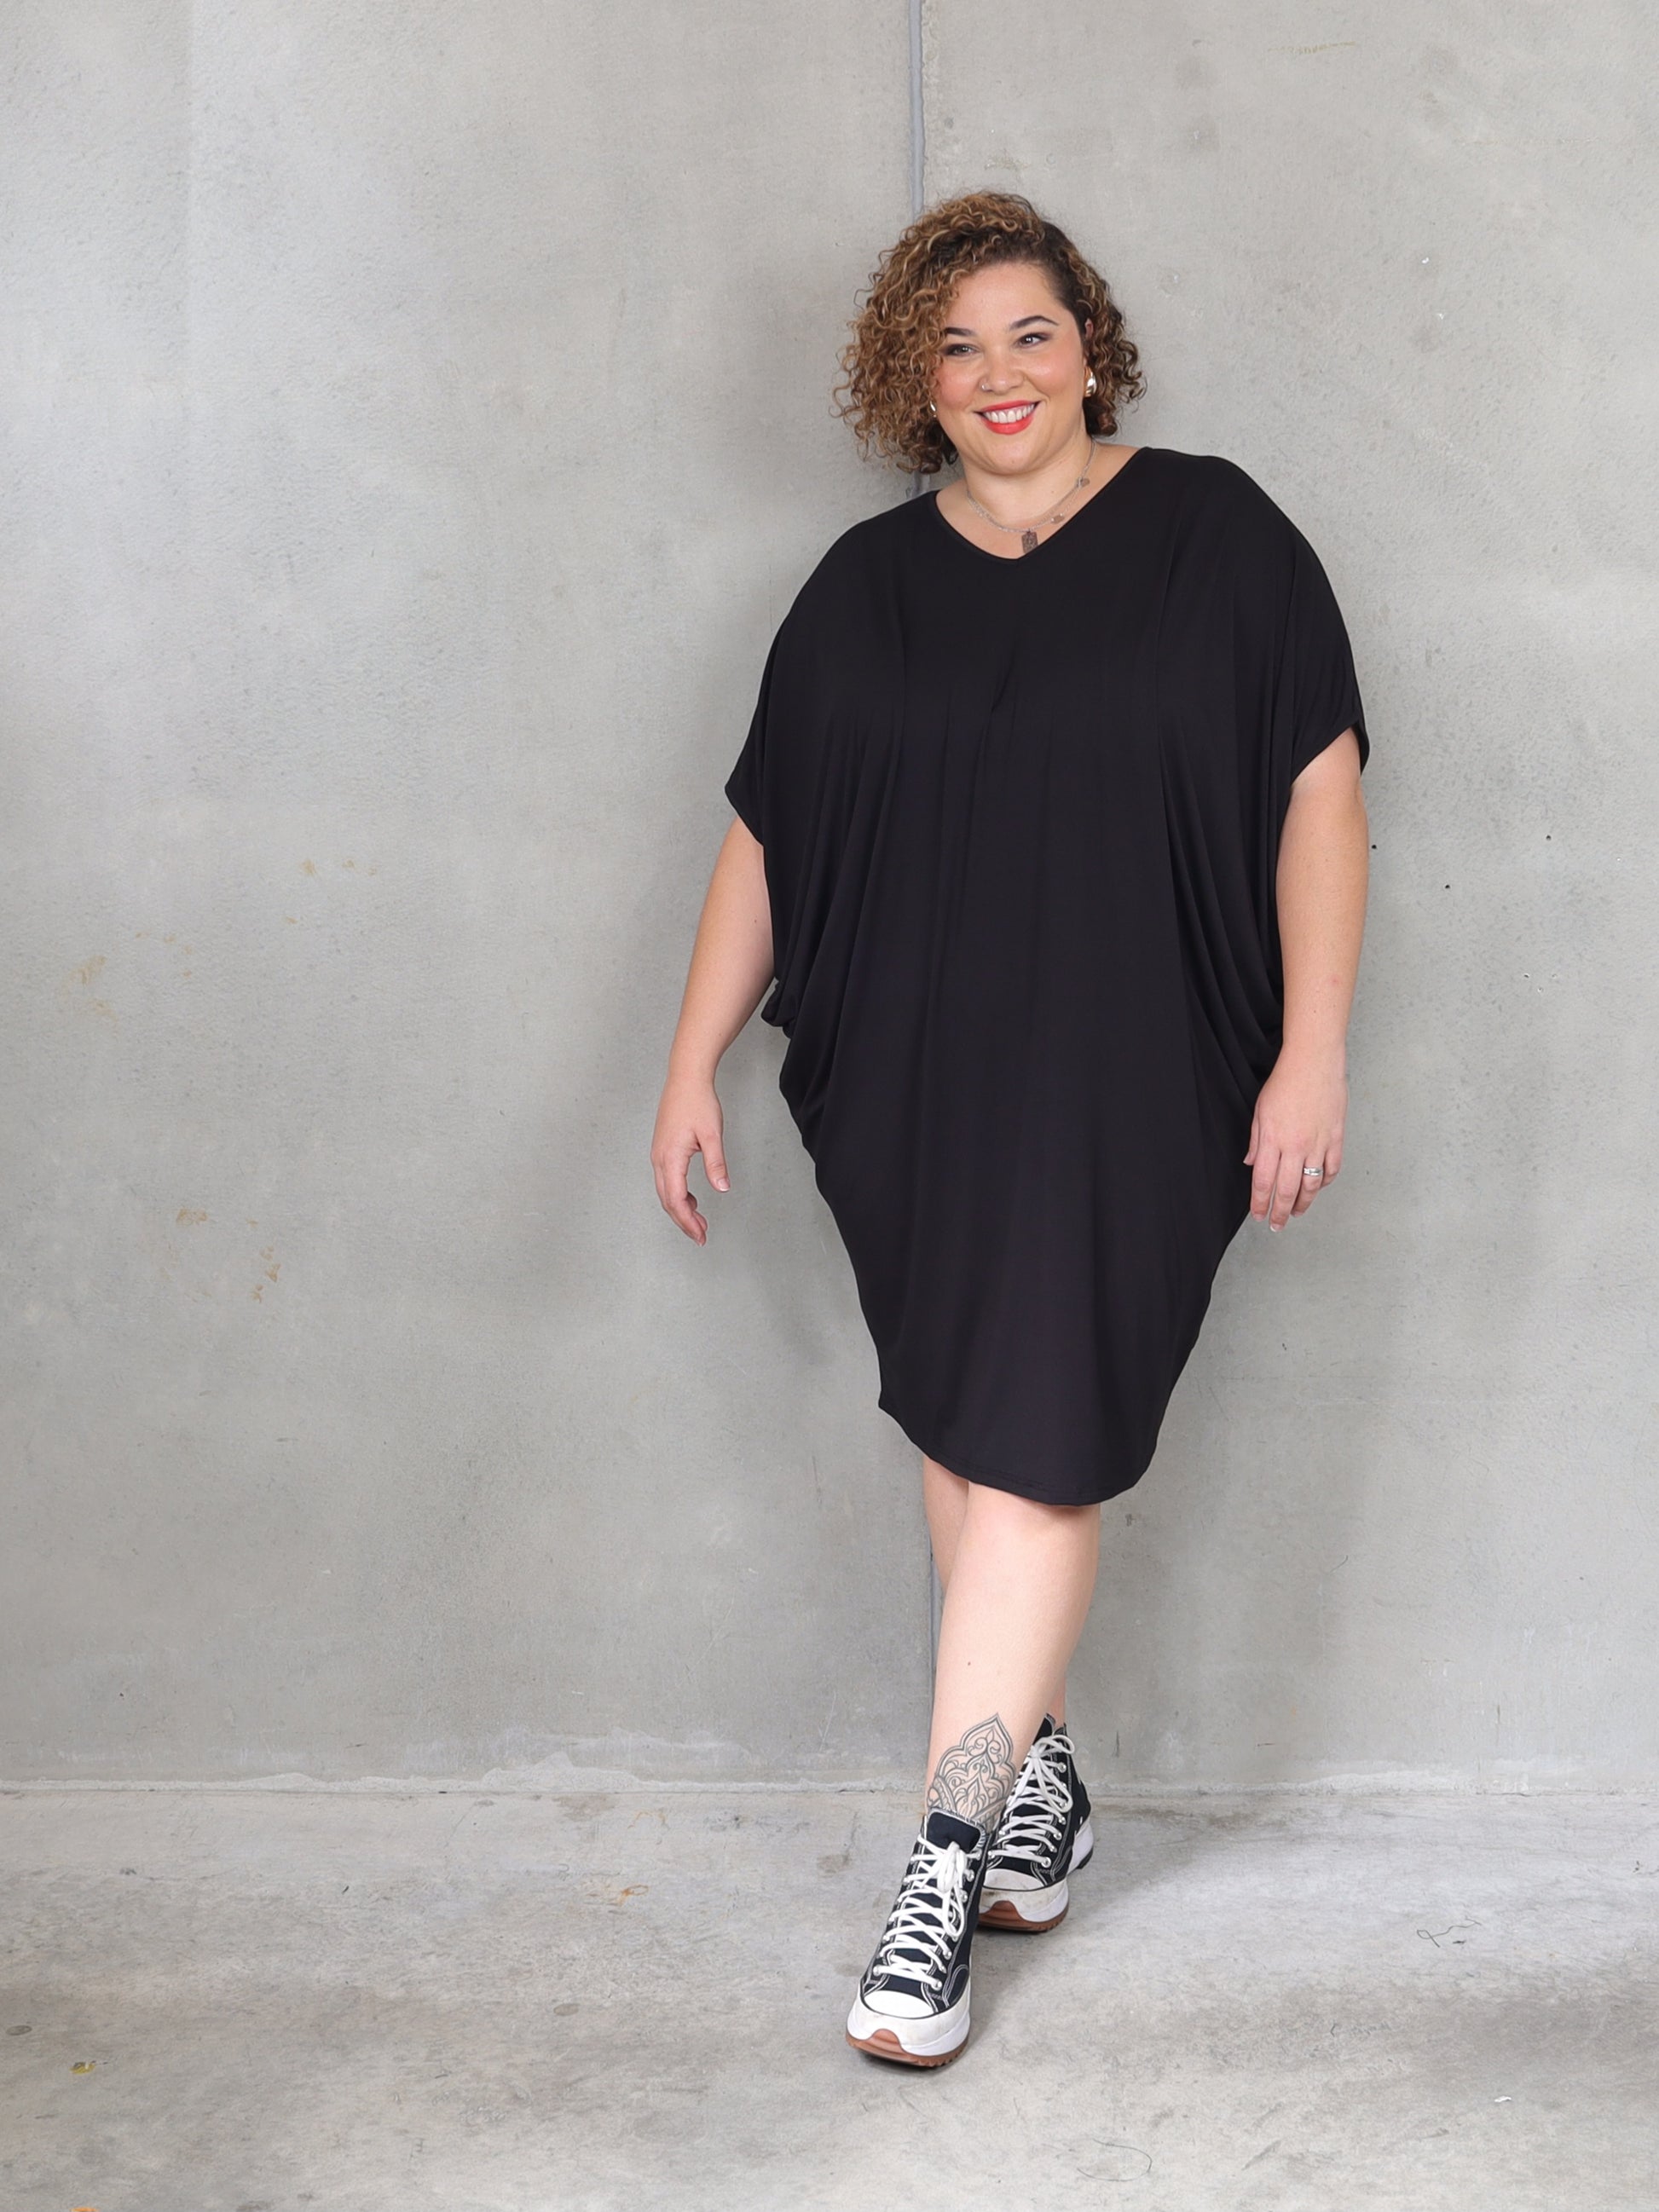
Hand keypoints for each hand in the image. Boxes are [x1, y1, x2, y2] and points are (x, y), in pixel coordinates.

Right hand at [651, 1069, 729, 1245]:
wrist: (686, 1079)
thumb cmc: (698, 1102)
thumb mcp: (712, 1134)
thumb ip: (716, 1163)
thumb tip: (722, 1188)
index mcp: (670, 1157)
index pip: (675, 1199)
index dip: (687, 1220)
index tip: (700, 1234)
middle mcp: (659, 1158)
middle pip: (667, 1199)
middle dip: (683, 1220)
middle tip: (701, 1235)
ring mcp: (659, 1153)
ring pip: (665, 1191)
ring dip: (680, 1208)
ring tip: (699, 1221)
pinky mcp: (662, 1149)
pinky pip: (666, 1179)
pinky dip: (677, 1194)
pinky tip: (692, 1198)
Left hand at [1244, 1052, 1347, 1230]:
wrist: (1313, 1062)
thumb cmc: (1284, 1082)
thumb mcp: (1260, 1111)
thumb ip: (1257, 1141)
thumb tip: (1252, 1164)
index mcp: (1273, 1140)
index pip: (1264, 1182)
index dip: (1260, 1203)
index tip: (1258, 1215)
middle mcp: (1295, 1146)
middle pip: (1287, 1190)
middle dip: (1280, 1212)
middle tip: (1277, 1225)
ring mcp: (1318, 1143)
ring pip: (1311, 1184)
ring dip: (1303, 1202)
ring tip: (1296, 1212)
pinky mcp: (1336, 1137)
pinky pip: (1331, 1168)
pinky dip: (1324, 1181)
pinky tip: (1317, 1187)